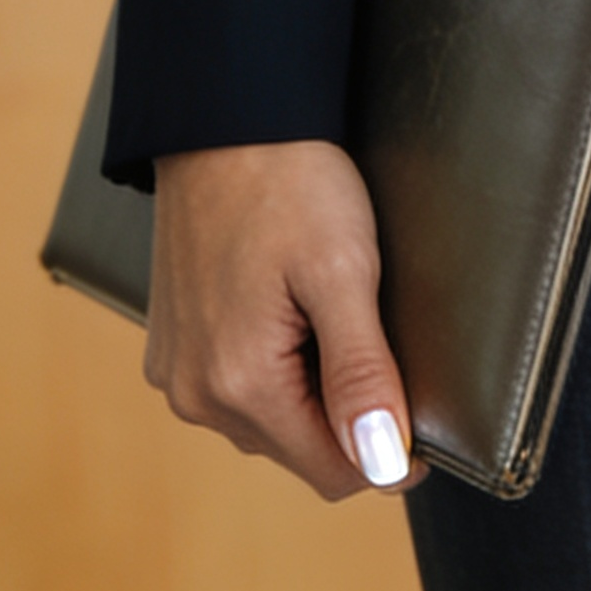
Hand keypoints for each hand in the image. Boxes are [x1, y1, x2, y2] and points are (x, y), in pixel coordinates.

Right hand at [146, 139, 414, 501]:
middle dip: (346, 412)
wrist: (223, 118)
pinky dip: (274, 366)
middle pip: (301, 449)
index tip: (419, 407)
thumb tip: (384, 465)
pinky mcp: (171, 349)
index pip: (335, 472)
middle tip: (368, 329)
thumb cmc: (289, 182)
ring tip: (326, 310)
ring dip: (310, 389)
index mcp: (238, 384)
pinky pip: (237, 388)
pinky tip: (288, 309)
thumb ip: (363, 374)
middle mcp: (194, 395)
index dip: (389, 450)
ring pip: (270, 421)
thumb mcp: (345, 272)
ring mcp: (176, 373)